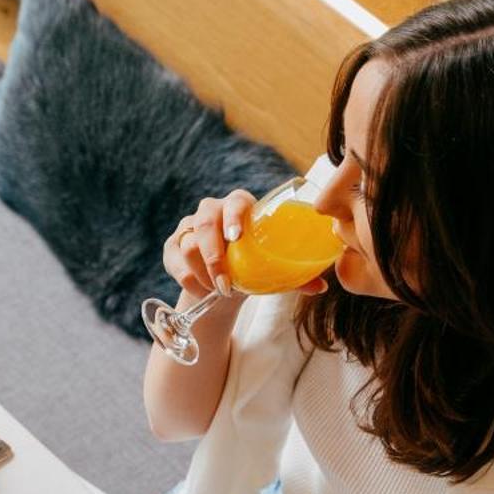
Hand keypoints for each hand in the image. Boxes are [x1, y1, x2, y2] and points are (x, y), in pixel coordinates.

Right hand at [161, 189, 329, 299]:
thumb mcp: (270, 270)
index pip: (235, 202)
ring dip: (204, 274)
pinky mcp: (172, 246)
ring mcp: (188, 227)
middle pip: (205, 223)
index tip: (237, 237)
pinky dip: (190, 282)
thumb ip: (293, 277)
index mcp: (239, 207)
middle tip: (225, 283)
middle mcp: (211, 211)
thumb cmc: (251, 268)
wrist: (221, 283)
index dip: (233, 216)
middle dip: (214, 256)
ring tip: (218, 290)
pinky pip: (176, 263)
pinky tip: (203, 292)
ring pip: (189, 246)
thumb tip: (321, 287)